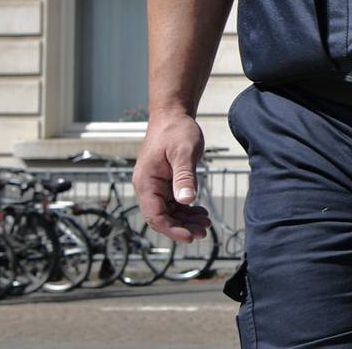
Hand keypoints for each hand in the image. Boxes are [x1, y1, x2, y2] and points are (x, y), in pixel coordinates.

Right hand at [135, 111, 209, 241]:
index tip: (190, 236)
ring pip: (168, 212)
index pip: (155, 215)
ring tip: (206, 224)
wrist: (173, 115)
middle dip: (181, 227)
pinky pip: (172, 203)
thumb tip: (186, 201)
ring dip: (185, 220)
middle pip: (161, 217)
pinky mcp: (163, 183)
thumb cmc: (177, 131)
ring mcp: (155, 186)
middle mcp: (147, 187)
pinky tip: (200, 212)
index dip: (172, 229)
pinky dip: (185, 210)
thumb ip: (184, 177)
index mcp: (146, 182)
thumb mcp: (184, 153)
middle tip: (204, 232)